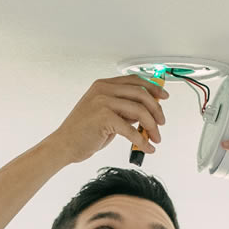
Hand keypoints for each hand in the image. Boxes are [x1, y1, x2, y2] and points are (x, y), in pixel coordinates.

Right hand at [41, 75, 169, 164]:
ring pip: (139, 110)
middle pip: (141, 94)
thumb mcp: (104, 114)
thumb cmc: (82, 131)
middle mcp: (103, 90)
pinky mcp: (104, 118)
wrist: (64, 144)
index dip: (153, 88)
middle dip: (156, 110)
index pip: (135, 81)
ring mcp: (103, 102)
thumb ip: (123, 109)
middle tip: (161, 123)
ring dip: (152, 126)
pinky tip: (146, 147)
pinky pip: (131, 129)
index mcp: (103, 85)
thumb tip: (145, 111)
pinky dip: (142, 140)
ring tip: (155, 137)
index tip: (164, 97)